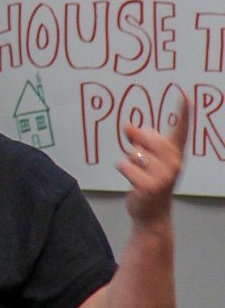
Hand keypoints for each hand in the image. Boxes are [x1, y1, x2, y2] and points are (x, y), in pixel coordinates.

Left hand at [116, 94, 188, 225]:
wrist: (152, 213)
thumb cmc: (149, 181)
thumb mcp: (146, 159)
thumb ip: (138, 140)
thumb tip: (127, 124)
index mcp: (175, 154)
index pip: (181, 130)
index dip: (183, 112)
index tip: (184, 94)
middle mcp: (174, 162)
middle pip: (146, 138)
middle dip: (137, 146)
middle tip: (142, 163)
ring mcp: (164, 175)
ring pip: (133, 153)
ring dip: (129, 162)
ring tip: (139, 175)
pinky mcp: (150, 186)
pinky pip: (125, 166)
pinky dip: (124, 171)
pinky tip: (133, 183)